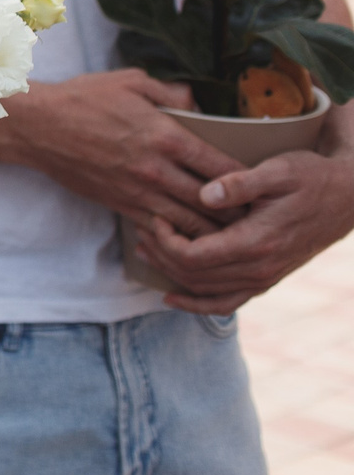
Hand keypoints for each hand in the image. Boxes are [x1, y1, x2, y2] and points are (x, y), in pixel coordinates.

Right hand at [0, 69, 243, 232]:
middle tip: (257, 218)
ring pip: (190, 224)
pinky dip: (179, 237)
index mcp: (166, 137)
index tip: (262, 185)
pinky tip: (190, 237)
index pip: (222, 167)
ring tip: (233, 236)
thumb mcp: (131, 81)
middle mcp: (157, 170)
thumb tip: (198, 104)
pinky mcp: (121, 205)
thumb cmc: (83, 99)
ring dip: (214, 233)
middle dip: (239, 214)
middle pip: (212, 204)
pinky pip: (159, 229)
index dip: (248, 181)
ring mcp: (138, 191)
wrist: (37, 127)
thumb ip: (171, 93)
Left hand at [129, 118, 353, 311]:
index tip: (152, 216)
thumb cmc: (310, 177)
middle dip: (161, 254)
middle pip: (194, 276)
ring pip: (206, 291)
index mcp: (257, 242)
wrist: (348, 197)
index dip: (165, 240)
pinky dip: (197, 304)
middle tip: (140, 228)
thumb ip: (239, 183)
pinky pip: (227, 302)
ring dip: (171, 275)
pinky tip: (171, 297)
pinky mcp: (266, 278)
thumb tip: (204, 194)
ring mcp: (264, 278)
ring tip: (145, 251)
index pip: (195, 256)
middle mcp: (260, 268)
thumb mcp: (277, 170)